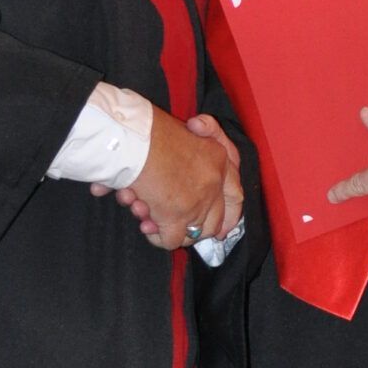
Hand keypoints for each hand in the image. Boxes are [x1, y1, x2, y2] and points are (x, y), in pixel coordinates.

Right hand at [115, 106, 241, 249]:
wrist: (132, 139)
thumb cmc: (149, 130)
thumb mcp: (183, 129)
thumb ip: (197, 135)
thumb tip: (198, 128)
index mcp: (218, 158)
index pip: (235, 195)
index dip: (229, 215)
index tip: (221, 230)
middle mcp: (213, 182)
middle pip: (215, 220)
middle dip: (195, 228)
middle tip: (176, 228)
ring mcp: (197, 202)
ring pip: (194, 233)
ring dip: (173, 231)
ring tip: (150, 221)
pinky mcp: (176, 216)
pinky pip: (172, 240)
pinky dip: (157, 238)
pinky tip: (146, 227)